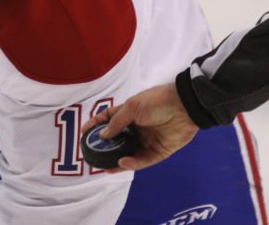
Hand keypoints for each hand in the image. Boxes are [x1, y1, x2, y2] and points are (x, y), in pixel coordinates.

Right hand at [81, 83, 197, 171]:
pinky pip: (143, 160)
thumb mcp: (132, 107)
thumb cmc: (157, 101)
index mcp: (129, 113)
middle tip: (92, 157)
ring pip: (129, 154)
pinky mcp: (159, 151)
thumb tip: (102, 135)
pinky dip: (132, 163)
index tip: (83, 133)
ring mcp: (148, 140)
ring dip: (117, 161)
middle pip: (118, 141)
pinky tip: (123, 163)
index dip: (95, 126)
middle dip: (105, 150)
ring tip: (105, 167)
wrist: (185, 107)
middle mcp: (137, 128)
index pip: (108, 120)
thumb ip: (116, 122)